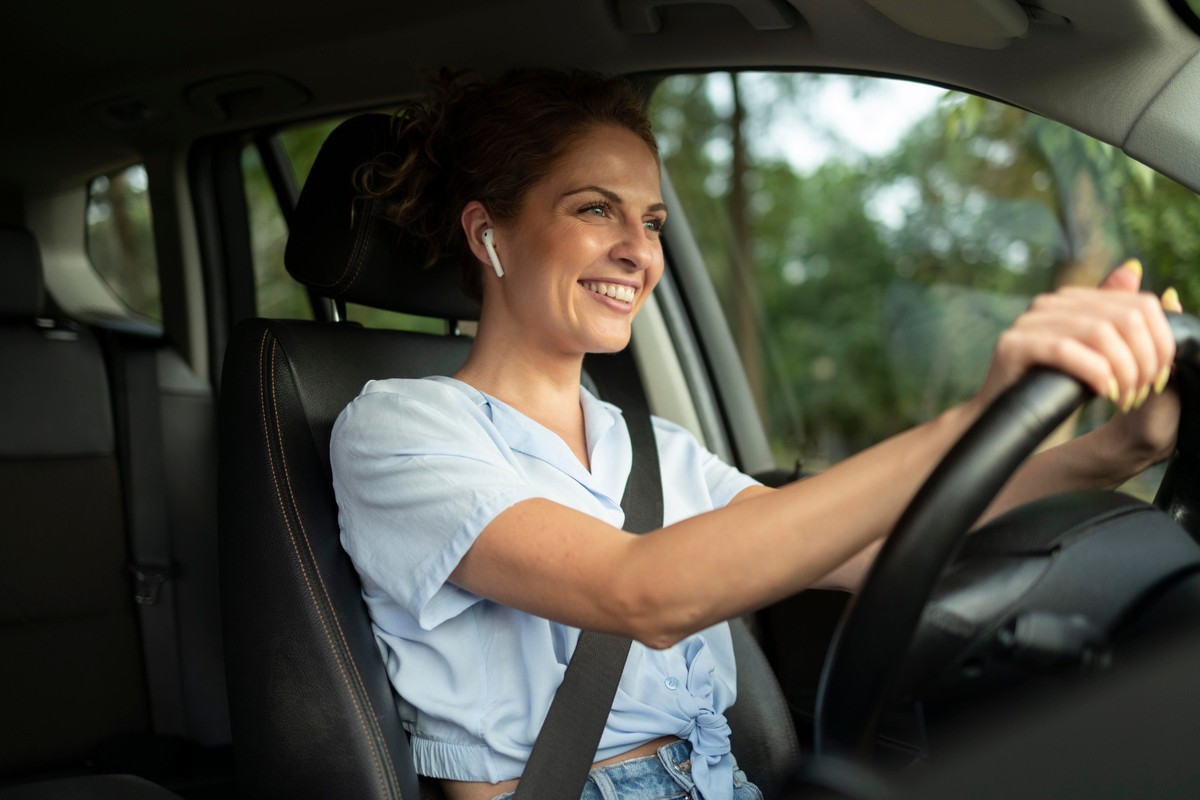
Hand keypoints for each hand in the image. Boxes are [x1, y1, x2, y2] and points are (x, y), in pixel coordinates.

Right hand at [974, 260, 1176, 441]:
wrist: (1008, 424)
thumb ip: (1117, 317)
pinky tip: (1102, 392)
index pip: (1139, 304)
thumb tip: (1132, 268)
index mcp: (1073, 300)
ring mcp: (1028, 321)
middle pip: (1125, 318)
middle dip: (1144, 361)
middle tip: (1142, 393)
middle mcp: (1050, 303)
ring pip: (1100, 332)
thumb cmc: (1054, 393)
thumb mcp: (1098, 356)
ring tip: (1124, 398)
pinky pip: (1066, 350)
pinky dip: (1094, 373)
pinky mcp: (1013, 344)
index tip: (1159, 377)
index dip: (1161, 343)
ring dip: (1123, 371)